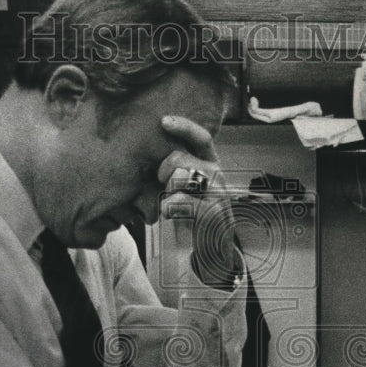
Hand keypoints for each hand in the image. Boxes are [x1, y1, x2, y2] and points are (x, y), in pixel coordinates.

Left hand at [158, 116, 235, 286]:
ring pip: (177, 178)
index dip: (183, 126)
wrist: (212, 245)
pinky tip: (169, 213)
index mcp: (210, 162)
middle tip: (161, 183)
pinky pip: (178, 202)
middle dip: (161, 170)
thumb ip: (173, 166)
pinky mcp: (212, 213)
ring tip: (168, 200)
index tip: (163, 121)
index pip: (201, 138)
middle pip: (177, 157)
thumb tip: (149, 147)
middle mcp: (216, 173)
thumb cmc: (192, 211)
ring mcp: (216, 193)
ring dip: (165, 190)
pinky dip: (168, 208)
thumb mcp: (183, 185)